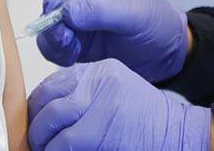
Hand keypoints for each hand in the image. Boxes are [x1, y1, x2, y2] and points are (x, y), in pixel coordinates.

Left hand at [28, 59, 210, 150]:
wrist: (177, 134)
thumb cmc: (146, 121)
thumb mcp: (115, 94)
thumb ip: (85, 96)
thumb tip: (46, 113)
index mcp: (99, 70)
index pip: (53, 82)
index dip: (37, 105)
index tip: (35, 121)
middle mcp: (98, 81)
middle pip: (47, 98)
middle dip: (36, 123)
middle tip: (36, 140)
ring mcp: (100, 102)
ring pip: (51, 119)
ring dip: (42, 140)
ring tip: (44, 149)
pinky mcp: (101, 129)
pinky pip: (64, 142)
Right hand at [37, 0, 187, 81]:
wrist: (168, 53)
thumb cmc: (155, 21)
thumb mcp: (130, 12)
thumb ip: (98, 11)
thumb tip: (66, 11)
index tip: (54, 8)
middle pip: (52, 4)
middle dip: (52, 21)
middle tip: (64, 37)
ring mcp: (79, 23)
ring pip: (50, 29)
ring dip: (54, 40)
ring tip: (71, 50)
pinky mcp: (78, 46)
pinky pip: (57, 49)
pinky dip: (59, 54)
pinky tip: (73, 58)